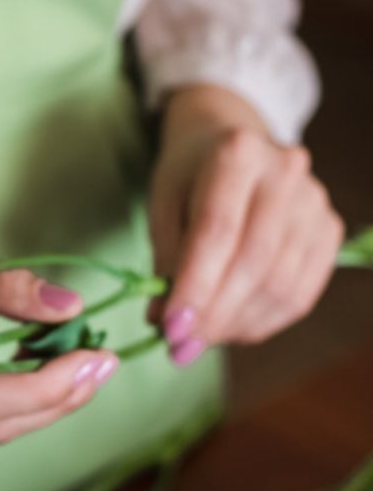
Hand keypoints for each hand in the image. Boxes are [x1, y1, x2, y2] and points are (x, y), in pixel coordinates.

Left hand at [149, 85, 343, 364]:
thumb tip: (164, 324)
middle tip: (180, 347)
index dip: (194, 286)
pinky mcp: (328, 230)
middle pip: (253, 261)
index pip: (217, 231)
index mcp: (236, 153)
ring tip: (200, 339)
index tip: (170, 328)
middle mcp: (285, 172)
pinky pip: (301, 294)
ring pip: (279, 284)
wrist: (230, 143)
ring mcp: (314, 202)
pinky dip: (262, 322)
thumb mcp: (162, 204)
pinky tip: (231, 329)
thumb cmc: (188, 176)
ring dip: (236, 324)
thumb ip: (164, 260)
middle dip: (214, 314)